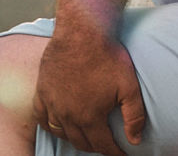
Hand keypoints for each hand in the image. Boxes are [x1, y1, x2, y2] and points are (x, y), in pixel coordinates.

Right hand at [34, 30, 147, 155]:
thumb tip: (135, 140)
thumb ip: (134, 116)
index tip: (122, 154)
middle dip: (95, 146)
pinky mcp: (42, 92)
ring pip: (61, 132)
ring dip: (74, 138)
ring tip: (85, 137)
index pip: (102, 145)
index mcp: (89, 117)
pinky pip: (42, 118)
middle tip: (106, 145)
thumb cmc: (108, 57)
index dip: (114, 152)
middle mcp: (68, 116)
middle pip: (81, 141)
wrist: (82, 33)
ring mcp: (52, 104)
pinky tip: (57, 125)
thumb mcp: (129, 86)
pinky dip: (50, 126)